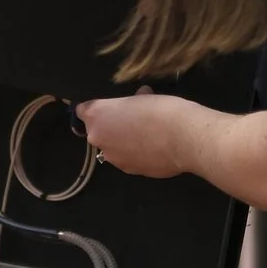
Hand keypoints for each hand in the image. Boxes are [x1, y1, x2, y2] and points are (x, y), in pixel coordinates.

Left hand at [75, 88, 193, 178]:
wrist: (183, 138)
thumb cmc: (161, 109)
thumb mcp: (145, 96)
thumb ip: (134, 100)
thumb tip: (141, 97)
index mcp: (97, 116)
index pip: (82, 110)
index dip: (96, 108)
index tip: (110, 107)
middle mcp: (99, 138)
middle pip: (97, 131)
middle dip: (111, 126)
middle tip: (134, 119)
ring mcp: (113, 158)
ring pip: (112, 147)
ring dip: (123, 142)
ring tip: (147, 136)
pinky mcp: (129, 171)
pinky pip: (127, 159)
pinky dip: (136, 154)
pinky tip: (154, 148)